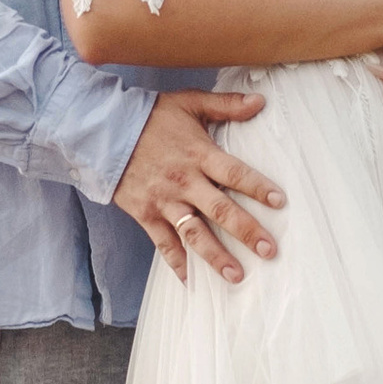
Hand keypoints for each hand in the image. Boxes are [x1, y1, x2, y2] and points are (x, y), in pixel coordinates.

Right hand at [111, 89, 284, 282]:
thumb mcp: (189, 102)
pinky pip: (163, 243)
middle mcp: (184, 181)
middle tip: (270, 250)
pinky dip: (177, 263)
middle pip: (220, 210)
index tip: (279, 202)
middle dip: (246, 231)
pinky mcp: (146, 215)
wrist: (103, 131)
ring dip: (216, 257)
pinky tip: (191, 281)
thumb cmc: (150, 116)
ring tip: (237, 276)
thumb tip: (260, 101)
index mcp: (198, 154)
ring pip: (194, 234)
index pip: (234, 173)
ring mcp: (164, 201)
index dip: (257, 187)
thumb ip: (225, 105)